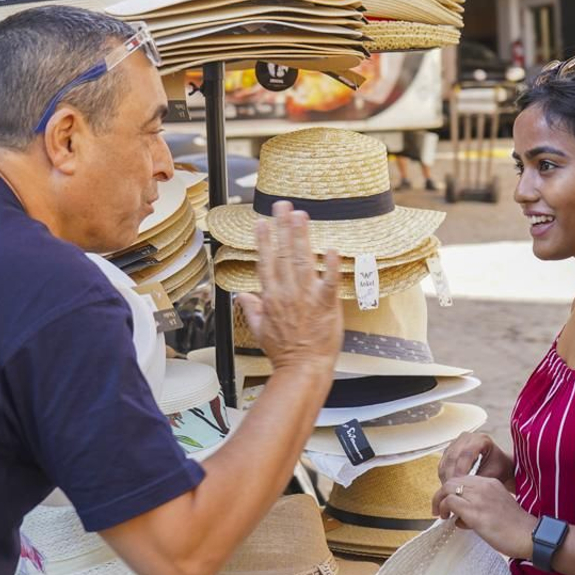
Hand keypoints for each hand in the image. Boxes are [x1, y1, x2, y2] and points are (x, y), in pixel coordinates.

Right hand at [234, 202, 342, 373]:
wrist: (303, 368)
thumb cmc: (284, 352)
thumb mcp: (260, 331)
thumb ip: (251, 310)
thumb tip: (242, 297)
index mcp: (271, 297)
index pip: (265, 263)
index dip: (263, 241)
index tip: (262, 223)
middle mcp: (287, 293)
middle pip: (283, 254)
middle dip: (282, 228)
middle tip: (283, 206)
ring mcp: (306, 297)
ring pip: (301, 261)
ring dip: (300, 237)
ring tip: (300, 216)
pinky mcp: (325, 305)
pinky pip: (329, 281)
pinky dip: (330, 265)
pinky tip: (331, 249)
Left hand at [433, 475, 536, 559]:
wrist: (529, 536)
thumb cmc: (515, 528)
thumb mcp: (496, 508)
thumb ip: (479, 507)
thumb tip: (460, 518)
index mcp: (491, 483)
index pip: (463, 479)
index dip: (452, 490)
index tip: (448, 503)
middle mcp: (484, 486)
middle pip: (452, 480)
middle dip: (441, 494)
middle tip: (439, 509)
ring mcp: (479, 498)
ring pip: (448, 488)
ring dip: (440, 500)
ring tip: (441, 514)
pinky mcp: (475, 512)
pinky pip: (451, 502)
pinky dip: (445, 508)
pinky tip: (448, 519)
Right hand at [438, 431, 513, 487]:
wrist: (497, 464)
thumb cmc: (498, 468)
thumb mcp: (494, 473)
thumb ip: (480, 479)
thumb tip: (465, 487)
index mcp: (480, 439)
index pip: (466, 454)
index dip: (461, 469)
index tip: (459, 483)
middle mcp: (466, 438)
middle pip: (453, 456)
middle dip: (451, 475)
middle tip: (452, 490)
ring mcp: (456, 443)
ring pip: (446, 461)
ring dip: (446, 476)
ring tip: (450, 490)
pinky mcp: (449, 450)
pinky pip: (443, 464)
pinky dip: (444, 476)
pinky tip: (448, 485)